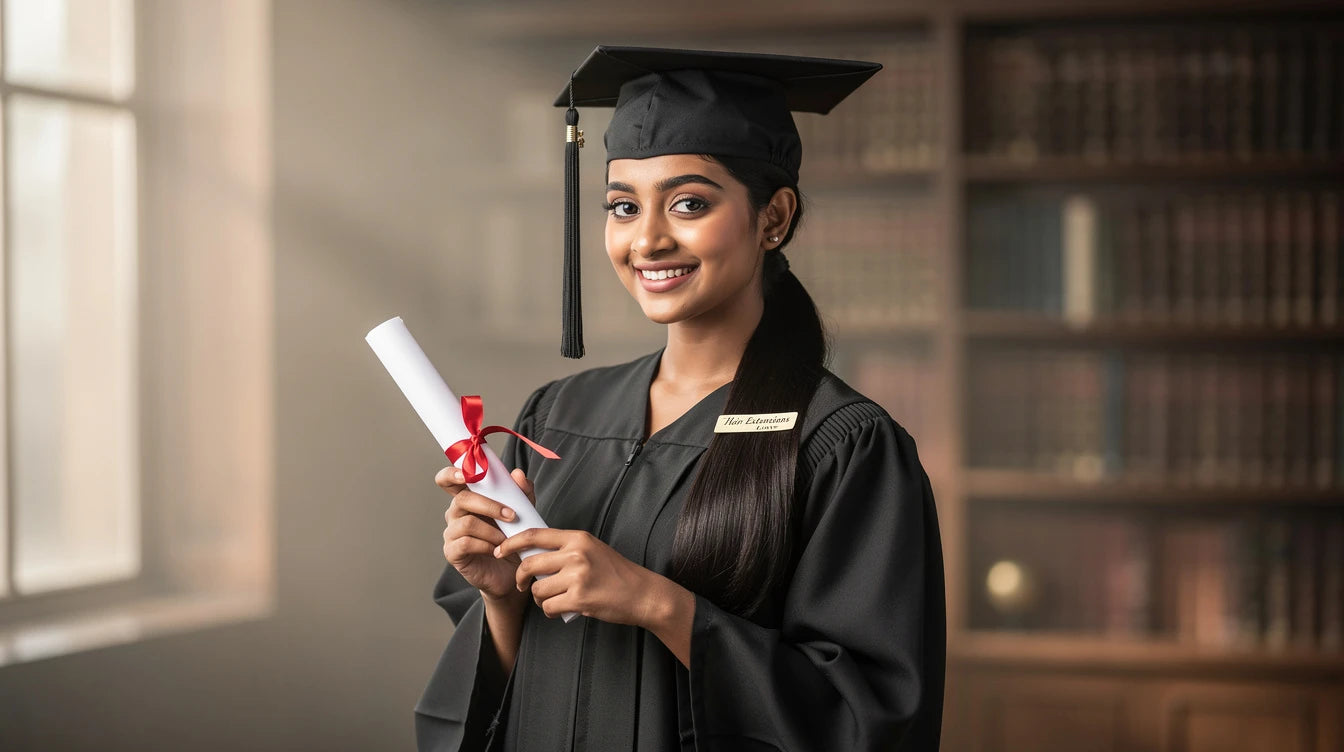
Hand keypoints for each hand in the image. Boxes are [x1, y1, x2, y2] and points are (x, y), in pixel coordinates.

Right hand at [439, 465, 533, 602]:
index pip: (448, 480)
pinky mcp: (452, 552)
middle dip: (489, 505)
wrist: (512, 573)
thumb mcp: (523, 513)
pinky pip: (465, 543)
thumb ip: (522, 493)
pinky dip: (485, 545)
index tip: (465, 474)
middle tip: (512, 515)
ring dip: (492, 530)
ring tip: (507, 539)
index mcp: (468, 498)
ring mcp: (451, 533)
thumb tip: (518, 474)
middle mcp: (455, 513)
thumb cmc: (512, 539)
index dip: (451, 473)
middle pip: (462, 499)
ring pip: (466, 523)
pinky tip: (496, 550)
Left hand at [495, 528, 658, 625]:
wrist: (642, 593)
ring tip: (554, 600)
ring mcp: (578, 576)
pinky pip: (549, 606)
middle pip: (530, 564)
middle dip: (521, 578)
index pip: (535, 535)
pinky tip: (560, 610)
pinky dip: (550, 611)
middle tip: (523, 585)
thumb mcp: (592, 549)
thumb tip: (532, 553)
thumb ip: (566, 548)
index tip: (501, 551)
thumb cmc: (616, 573)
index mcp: (578, 538)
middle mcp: (576, 554)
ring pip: (538, 589)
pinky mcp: (579, 598)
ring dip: (540, 599)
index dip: (512, 543)